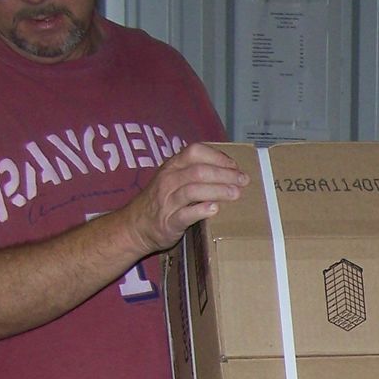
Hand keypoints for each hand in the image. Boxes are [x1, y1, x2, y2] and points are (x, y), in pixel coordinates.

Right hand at [125, 143, 247, 255]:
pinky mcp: (168, 221)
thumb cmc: (161, 201)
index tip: (235, 166)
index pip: (195, 152)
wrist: (135, 226)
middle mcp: (168, 180)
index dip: (217, 156)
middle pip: (199, 171)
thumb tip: (229, 170)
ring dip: (217, 190)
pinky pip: (185, 214)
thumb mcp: (172, 179)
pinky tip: (215, 209)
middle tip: (243, 181)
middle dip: (224, 174)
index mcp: (172, 166)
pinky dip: (201, 210)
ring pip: (193, 190)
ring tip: (236, 193)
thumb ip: (193, 172)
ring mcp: (167, 201)